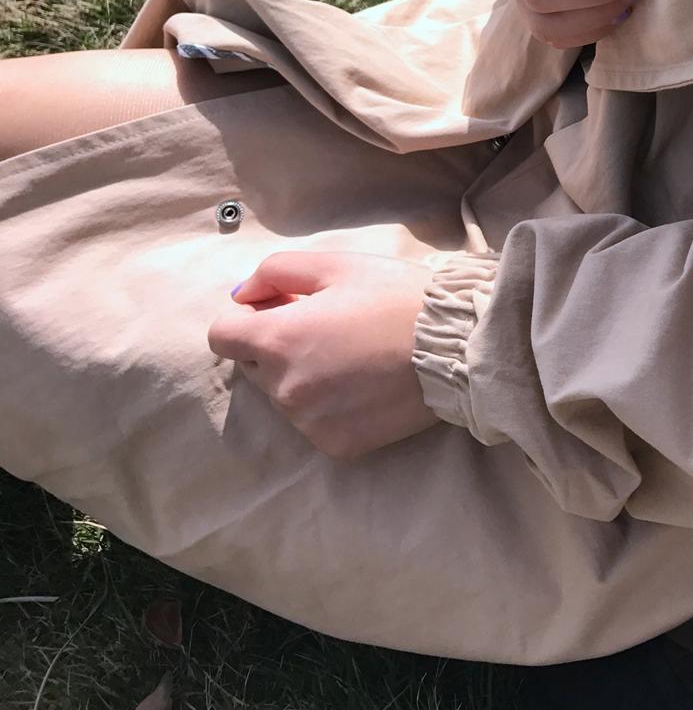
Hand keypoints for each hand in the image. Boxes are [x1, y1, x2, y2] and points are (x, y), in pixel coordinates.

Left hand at [207, 251, 438, 459]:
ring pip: (282, 395)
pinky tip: (363, 383)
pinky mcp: (336, 445)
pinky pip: (313, 422)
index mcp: (278, 340)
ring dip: (301, 374)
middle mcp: (284, 389)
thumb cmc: (396, 297)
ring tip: (350, 354)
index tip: (278, 308)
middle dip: (275, 344)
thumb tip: (241, 295)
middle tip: (324, 325)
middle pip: (252, 365)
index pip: (221, 335)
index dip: (244, 317)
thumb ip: (276, 272)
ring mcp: (309, 422)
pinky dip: (327, 404)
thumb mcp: (336, 265)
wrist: (456, 347)